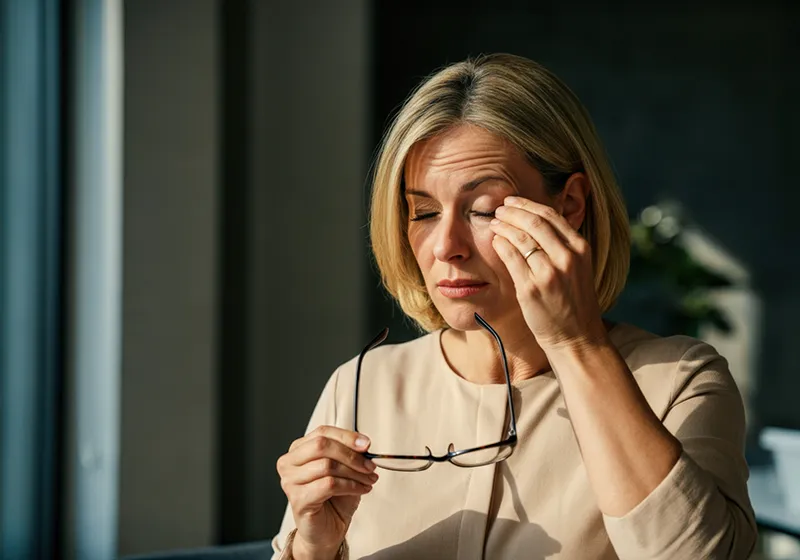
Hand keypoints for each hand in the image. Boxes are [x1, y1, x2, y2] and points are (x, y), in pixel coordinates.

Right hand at [277, 426, 377, 557]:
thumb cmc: (333, 499)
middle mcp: (288, 463)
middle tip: (370, 465)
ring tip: (369, 479)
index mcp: (298, 450)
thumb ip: (349, 453)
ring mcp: (290, 482)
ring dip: (354, 472)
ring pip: (327, 465)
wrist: (326, 531)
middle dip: (351, 454)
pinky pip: (329, 485)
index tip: (367, 445)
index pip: (322, 432)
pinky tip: (361, 489)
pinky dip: (351, 485)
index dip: (347, 436)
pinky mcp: (298, 500)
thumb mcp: (343, 469)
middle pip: (322, 445)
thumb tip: (363, 444)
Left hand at [489, 196, 605, 349]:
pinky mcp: (531, 288)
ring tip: (494, 222)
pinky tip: (495, 240)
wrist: (576, 336)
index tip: (513, 201)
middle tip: (499, 209)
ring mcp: (549, 273)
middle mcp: (566, 258)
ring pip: (520, 237)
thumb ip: (562, 246)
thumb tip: (536, 221)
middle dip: (513, 211)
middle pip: (534, 222)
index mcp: (580, 249)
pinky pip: (510, 257)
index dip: (528, 205)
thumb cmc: (573, 301)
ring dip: (503, 226)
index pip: (551, 216)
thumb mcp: (578, 268)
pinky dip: (500, 244)